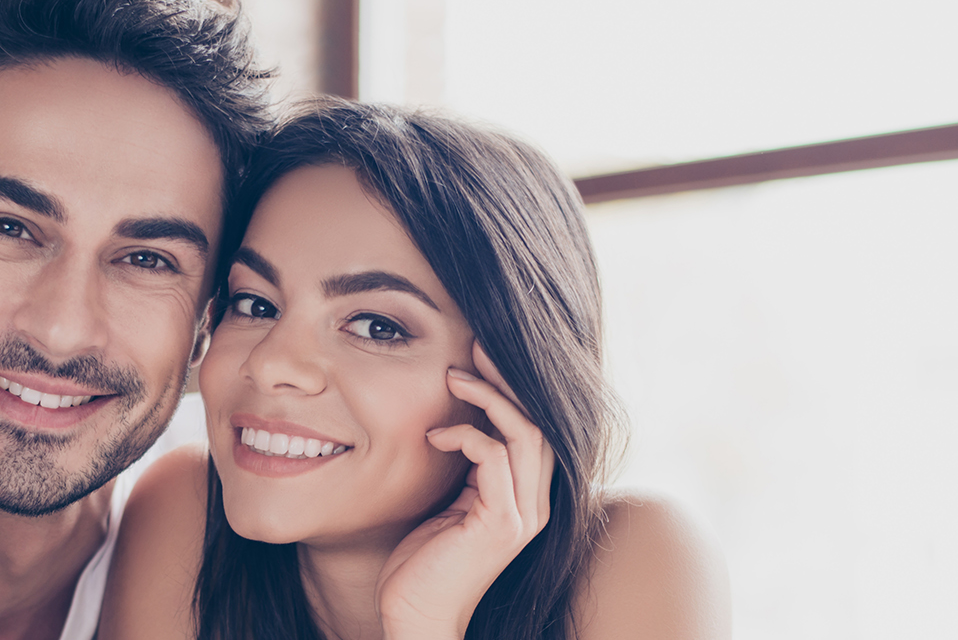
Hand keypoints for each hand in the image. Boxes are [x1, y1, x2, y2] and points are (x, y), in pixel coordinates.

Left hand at [377, 343, 555, 639]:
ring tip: (453, 378)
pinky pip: (494, 457)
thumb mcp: (448, 502)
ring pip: (525, 432)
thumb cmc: (423, 564)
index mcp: (525, 498)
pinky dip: (463, 436)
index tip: (479, 357)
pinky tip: (432, 438)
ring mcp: (522, 515)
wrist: (415, 617)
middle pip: (542, 421)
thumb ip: (465, 469)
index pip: (536, 427)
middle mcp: (534, 504)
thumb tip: (454, 420)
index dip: (513, 388)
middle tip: (475, 346)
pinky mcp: (500, 524)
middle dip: (509, 378)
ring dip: (488, 397)